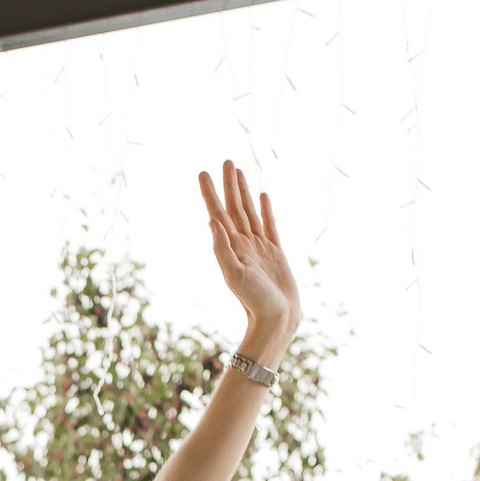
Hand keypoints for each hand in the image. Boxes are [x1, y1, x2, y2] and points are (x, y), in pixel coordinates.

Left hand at [196, 160, 300, 354]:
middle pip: (234, 207)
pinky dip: (265, 210)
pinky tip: (262, 196)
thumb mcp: (234, 276)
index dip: (210, 193)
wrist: (276, 320)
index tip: (203, 173)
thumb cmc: (254, 302)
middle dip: (228, 185)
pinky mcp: (276, 253)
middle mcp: (244, 244)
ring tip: (239, 171)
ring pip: (250, 212)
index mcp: (231, 247)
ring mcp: (260, 247)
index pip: (218, 214)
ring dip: (243, 192)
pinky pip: (270, 225)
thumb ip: (221, 250)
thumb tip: (211, 222)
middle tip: (225, 161)